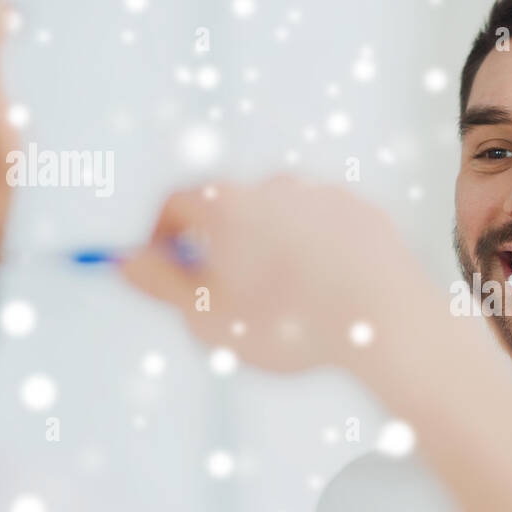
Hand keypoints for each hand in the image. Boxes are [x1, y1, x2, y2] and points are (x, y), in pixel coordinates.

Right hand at [121, 176, 421, 372]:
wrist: (385, 320)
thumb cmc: (290, 325)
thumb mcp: (206, 318)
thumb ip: (158, 285)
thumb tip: (126, 260)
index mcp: (225, 205)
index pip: (175, 205)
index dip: (160, 237)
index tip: (165, 269)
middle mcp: (272, 186)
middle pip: (230, 210)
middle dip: (221, 249)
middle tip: (229, 298)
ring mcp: (322, 195)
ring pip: (282, 221)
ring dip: (273, 251)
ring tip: (288, 304)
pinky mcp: (364, 212)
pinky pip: (327, 230)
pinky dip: (319, 254)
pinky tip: (329, 294)